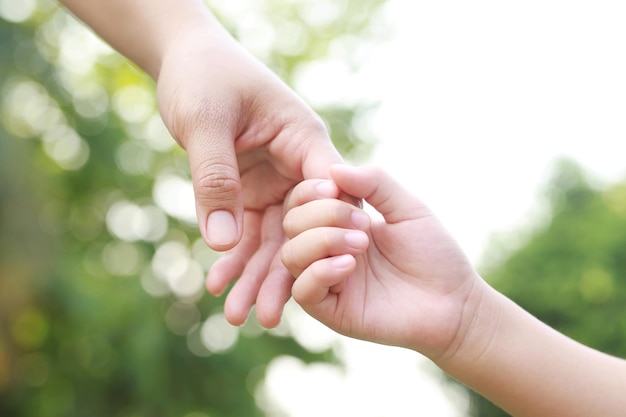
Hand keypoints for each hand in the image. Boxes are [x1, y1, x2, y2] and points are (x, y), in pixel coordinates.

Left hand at [156, 23, 342, 326]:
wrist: (184, 62)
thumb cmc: (203, 77)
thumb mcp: (206, 123)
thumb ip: (217, 180)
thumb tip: (226, 243)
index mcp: (303, 139)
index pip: (329, 191)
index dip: (328, 235)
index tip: (322, 279)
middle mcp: (295, 165)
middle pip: (299, 226)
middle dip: (283, 272)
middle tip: (269, 317)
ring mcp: (273, 180)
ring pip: (272, 235)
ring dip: (254, 275)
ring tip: (237, 316)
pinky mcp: (249, 189)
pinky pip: (244, 228)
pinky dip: (232, 255)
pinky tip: (218, 283)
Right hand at [281, 165, 484, 357]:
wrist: (455, 302)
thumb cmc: (434, 254)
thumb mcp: (408, 208)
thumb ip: (375, 184)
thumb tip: (334, 169)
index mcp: (339, 224)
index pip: (301, 201)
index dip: (312, 191)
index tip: (339, 189)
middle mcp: (327, 251)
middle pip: (292, 224)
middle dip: (323, 215)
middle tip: (363, 224)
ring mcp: (327, 281)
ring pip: (291, 255)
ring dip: (321, 240)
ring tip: (361, 244)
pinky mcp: (332, 311)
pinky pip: (303, 290)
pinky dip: (320, 272)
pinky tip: (350, 265)